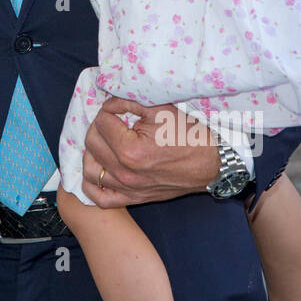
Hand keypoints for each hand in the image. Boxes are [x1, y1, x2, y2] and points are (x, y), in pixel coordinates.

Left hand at [81, 96, 219, 207]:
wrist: (210, 163)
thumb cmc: (189, 135)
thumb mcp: (161, 109)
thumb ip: (128, 101)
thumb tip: (108, 103)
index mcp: (130, 150)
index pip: (101, 122)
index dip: (108, 110)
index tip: (120, 109)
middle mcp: (125, 173)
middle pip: (92, 143)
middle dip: (99, 126)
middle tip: (114, 121)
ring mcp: (128, 189)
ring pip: (90, 170)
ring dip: (92, 152)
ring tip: (105, 141)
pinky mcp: (133, 199)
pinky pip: (99, 198)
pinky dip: (92, 184)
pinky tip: (100, 168)